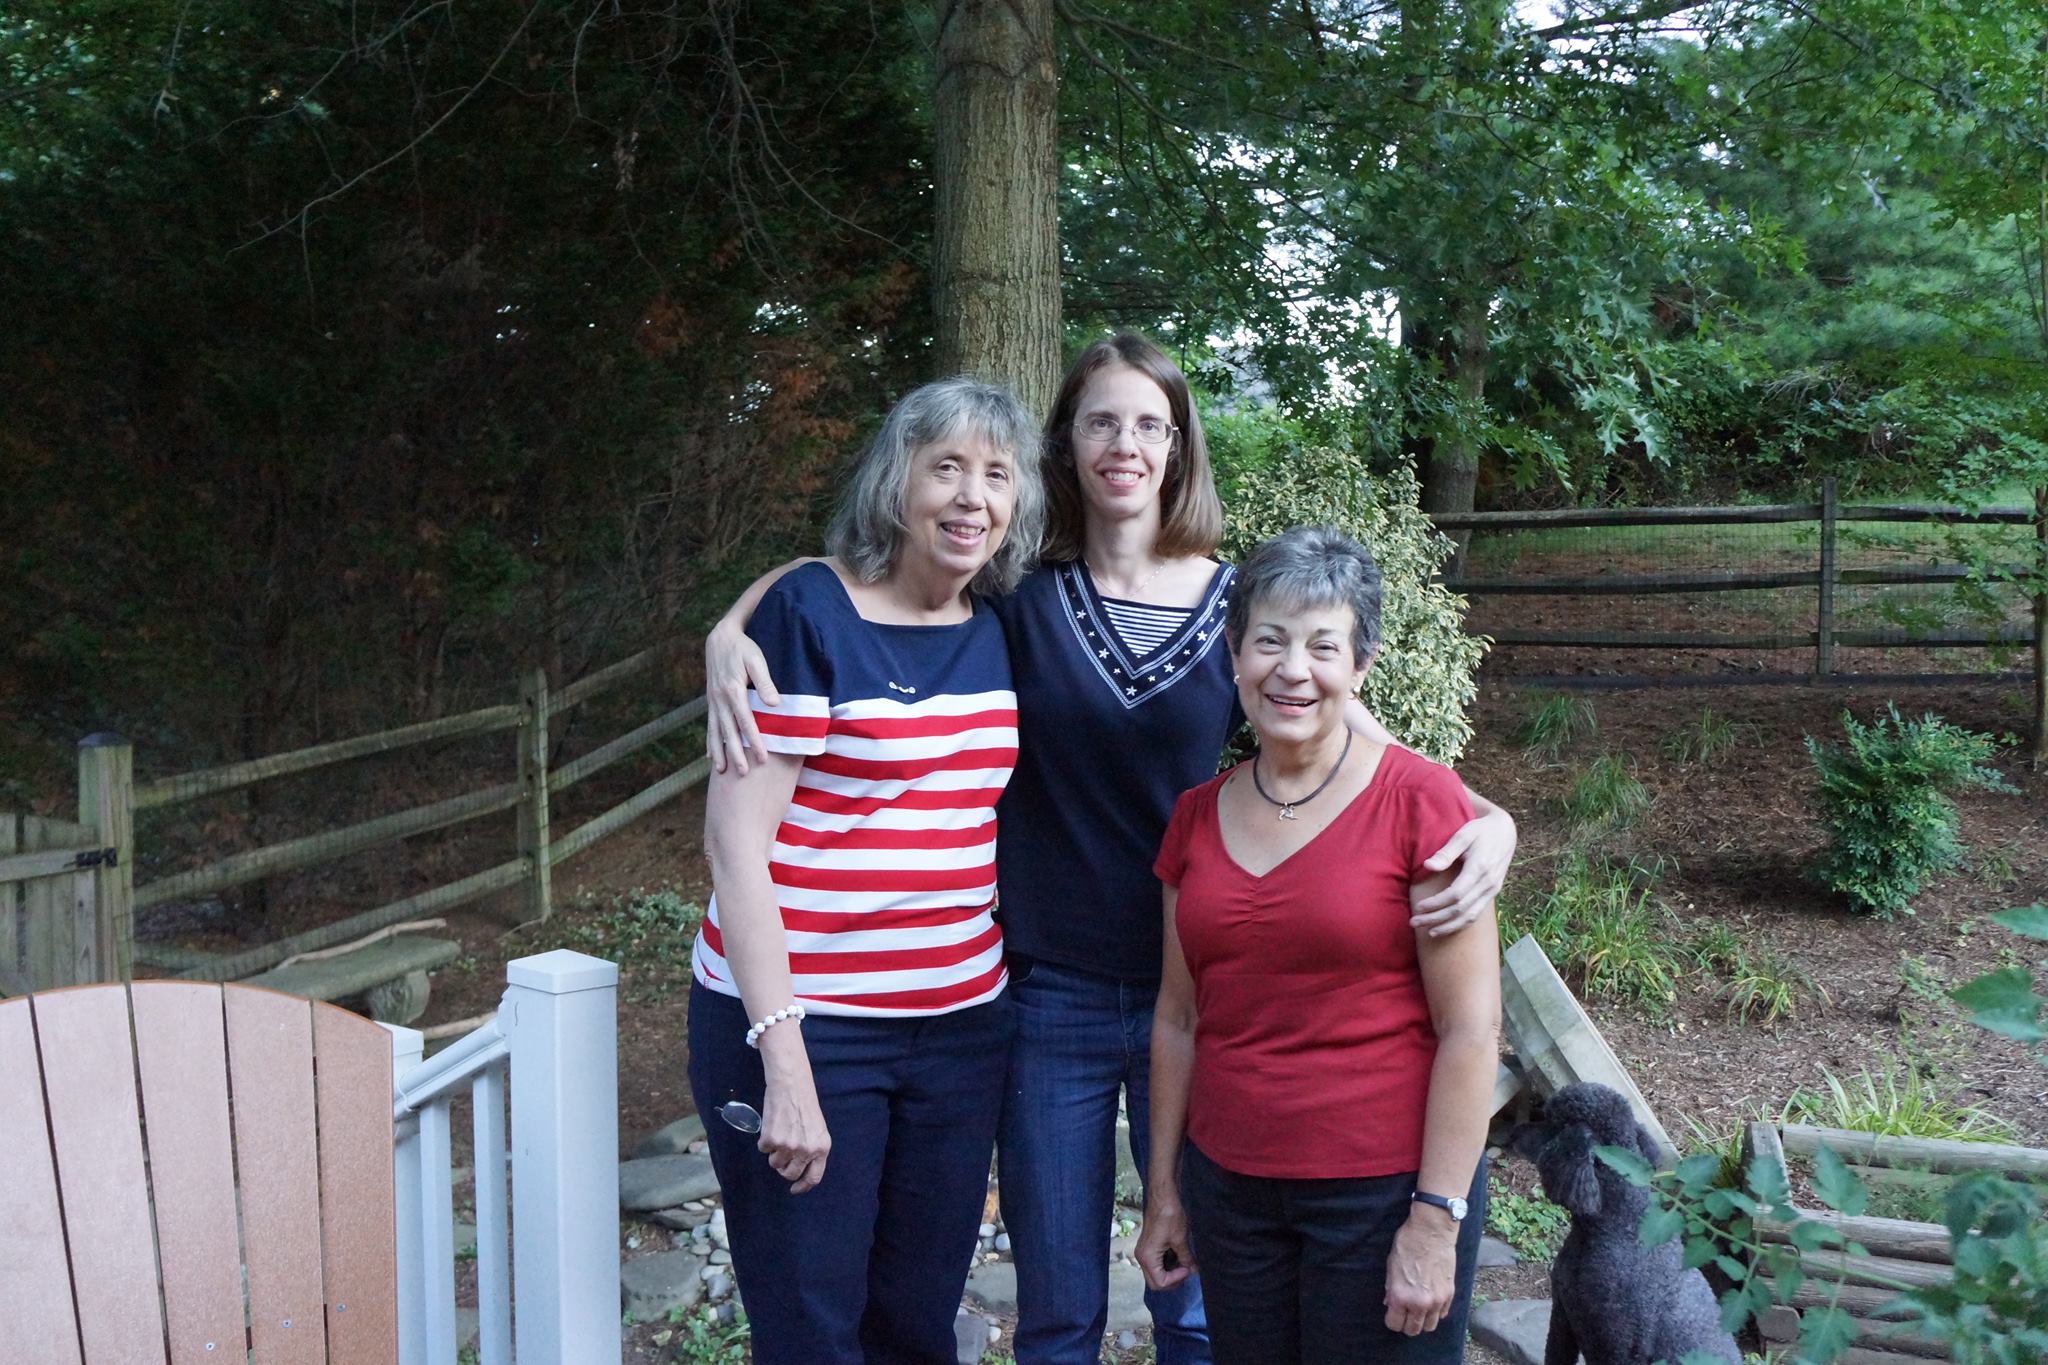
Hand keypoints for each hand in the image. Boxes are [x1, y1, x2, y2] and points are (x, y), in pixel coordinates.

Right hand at [705, 618, 776, 775]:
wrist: (720, 637)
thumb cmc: (743, 648)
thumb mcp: (757, 659)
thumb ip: (764, 682)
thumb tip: (774, 703)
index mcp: (732, 690)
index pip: (745, 721)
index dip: (754, 740)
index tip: (763, 757)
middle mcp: (719, 699)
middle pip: (729, 732)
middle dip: (736, 753)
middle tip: (745, 773)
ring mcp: (713, 701)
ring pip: (716, 732)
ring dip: (720, 752)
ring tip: (722, 771)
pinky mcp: (711, 701)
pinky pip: (709, 725)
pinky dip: (710, 742)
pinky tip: (711, 756)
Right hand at [757, 1049, 829, 1192]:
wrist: (791, 1085)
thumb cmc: (804, 1105)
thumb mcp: (817, 1129)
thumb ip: (812, 1149)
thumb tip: (801, 1169)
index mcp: (822, 1148)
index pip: (814, 1177)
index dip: (802, 1186)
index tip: (795, 1189)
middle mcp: (806, 1150)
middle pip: (790, 1174)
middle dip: (784, 1169)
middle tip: (782, 1156)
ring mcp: (788, 1147)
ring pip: (775, 1163)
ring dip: (774, 1153)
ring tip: (779, 1133)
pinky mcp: (772, 1140)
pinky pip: (764, 1149)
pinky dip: (765, 1141)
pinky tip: (772, 1125)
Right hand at [1134, 1194, 1196, 1291]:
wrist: (1162, 1197)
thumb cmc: (1169, 1216)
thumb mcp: (1180, 1239)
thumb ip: (1186, 1258)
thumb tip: (1193, 1270)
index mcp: (1147, 1257)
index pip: (1160, 1282)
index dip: (1176, 1279)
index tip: (1187, 1268)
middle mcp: (1141, 1257)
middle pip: (1155, 1282)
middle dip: (1172, 1281)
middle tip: (1185, 1270)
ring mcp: (1143, 1252)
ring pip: (1154, 1274)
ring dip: (1169, 1273)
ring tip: (1183, 1264)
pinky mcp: (1146, 1247)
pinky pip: (1155, 1264)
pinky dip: (1165, 1265)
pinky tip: (1177, 1257)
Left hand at [1383, 1210, 1457, 1334]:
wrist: (1432, 1231)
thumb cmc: (1407, 1244)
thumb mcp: (1391, 1266)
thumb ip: (1391, 1288)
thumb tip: (1390, 1303)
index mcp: (1401, 1296)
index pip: (1394, 1324)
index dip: (1392, 1320)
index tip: (1392, 1313)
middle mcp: (1419, 1303)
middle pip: (1413, 1330)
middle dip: (1406, 1324)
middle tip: (1404, 1314)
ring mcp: (1437, 1300)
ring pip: (1430, 1327)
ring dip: (1422, 1321)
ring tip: (1418, 1310)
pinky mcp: (1449, 1294)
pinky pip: (1442, 1314)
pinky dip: (1436, 1312)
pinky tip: (1431, 1301)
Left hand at [1410, 806, 1515, 936]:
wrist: (1505, 831)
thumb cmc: (1480, 831)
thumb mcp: (1463, 834)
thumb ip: (1446, 852)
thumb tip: (1427, 866)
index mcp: (1480, 868)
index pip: (1456, 894)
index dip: (1436, 904)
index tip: (1419, 907)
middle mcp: (1488, 883)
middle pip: (1460, 909)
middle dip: (1436, 919)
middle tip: (1415, 923)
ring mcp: (1492, 890)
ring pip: (1470, 916)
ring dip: (1448, 926)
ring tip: (1429, 932)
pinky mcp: (1493, 893)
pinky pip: (1477, 914)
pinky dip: (1461, 924)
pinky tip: (1446, 927)